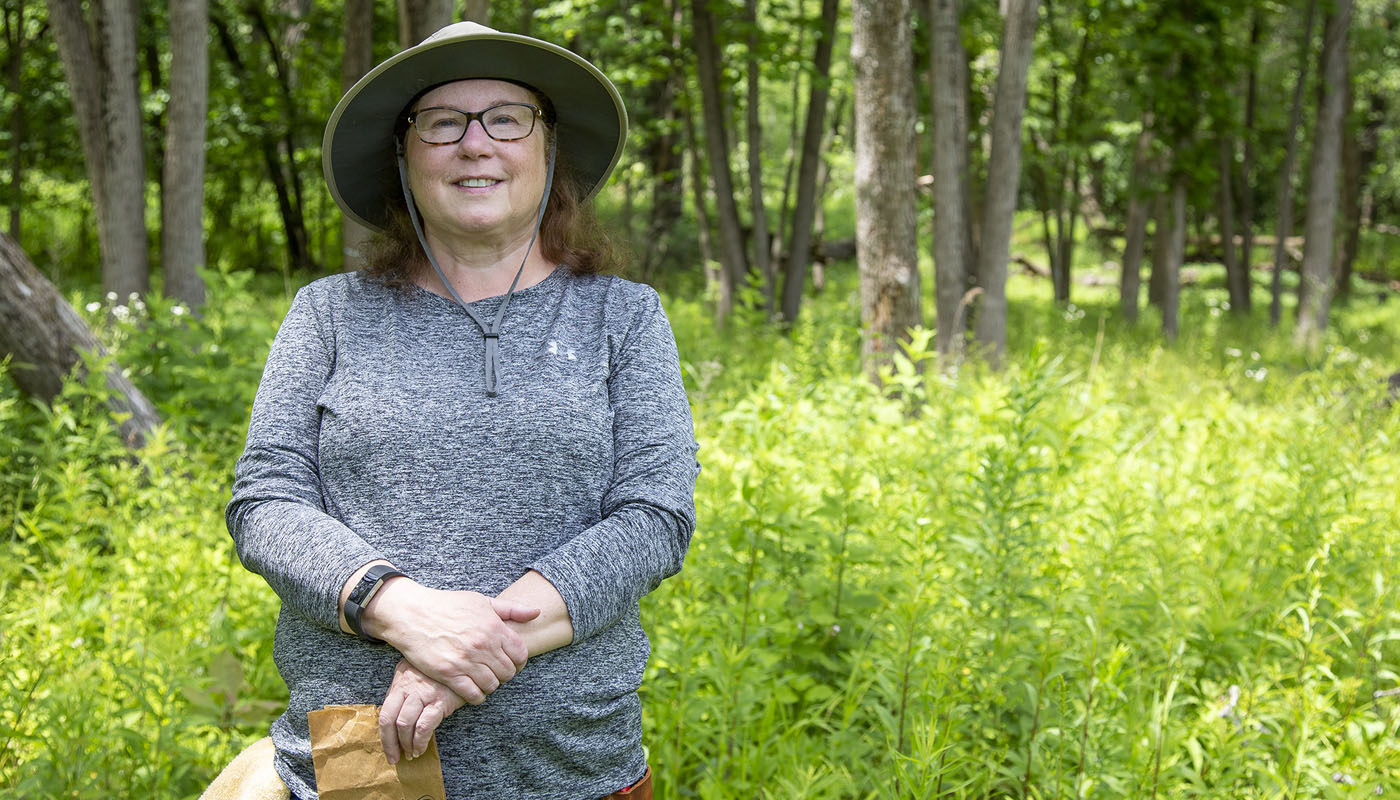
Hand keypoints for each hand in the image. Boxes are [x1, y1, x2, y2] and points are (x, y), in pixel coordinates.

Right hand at [363, 579, 539, 703]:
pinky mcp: (448, 673)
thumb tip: (537, 612)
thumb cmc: (447, 605)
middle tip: (497, 672)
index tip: (512, 662)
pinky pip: (472, 694)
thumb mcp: (481, 601)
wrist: (413, 614)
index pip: (521, 653)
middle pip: (508, 672)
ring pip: (492, 685)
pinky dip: (477, 696)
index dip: (519, 661)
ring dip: (491, 685)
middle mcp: (483, 645)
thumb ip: (511, 609)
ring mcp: (466, 660)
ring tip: (485, 680)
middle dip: (505, 674)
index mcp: (494, 627)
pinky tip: (474, 691)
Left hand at [379, 659, 461, 764]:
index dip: (384, 735)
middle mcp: (408, 688)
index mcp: (400, 683)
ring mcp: (423, 694)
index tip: (388, 749)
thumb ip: (403, 691)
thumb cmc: (440, 673)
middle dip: (391, 744)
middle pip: (390, 720)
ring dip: (406, 744)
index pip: (384, 712)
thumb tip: (393, 716)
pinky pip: (424, 726)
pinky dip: (420, 741)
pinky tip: (422, 748)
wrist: (463, 663)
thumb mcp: (416, 674)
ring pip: (404, 724)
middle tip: (395, 758)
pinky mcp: (440, 701)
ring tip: (411, 754)